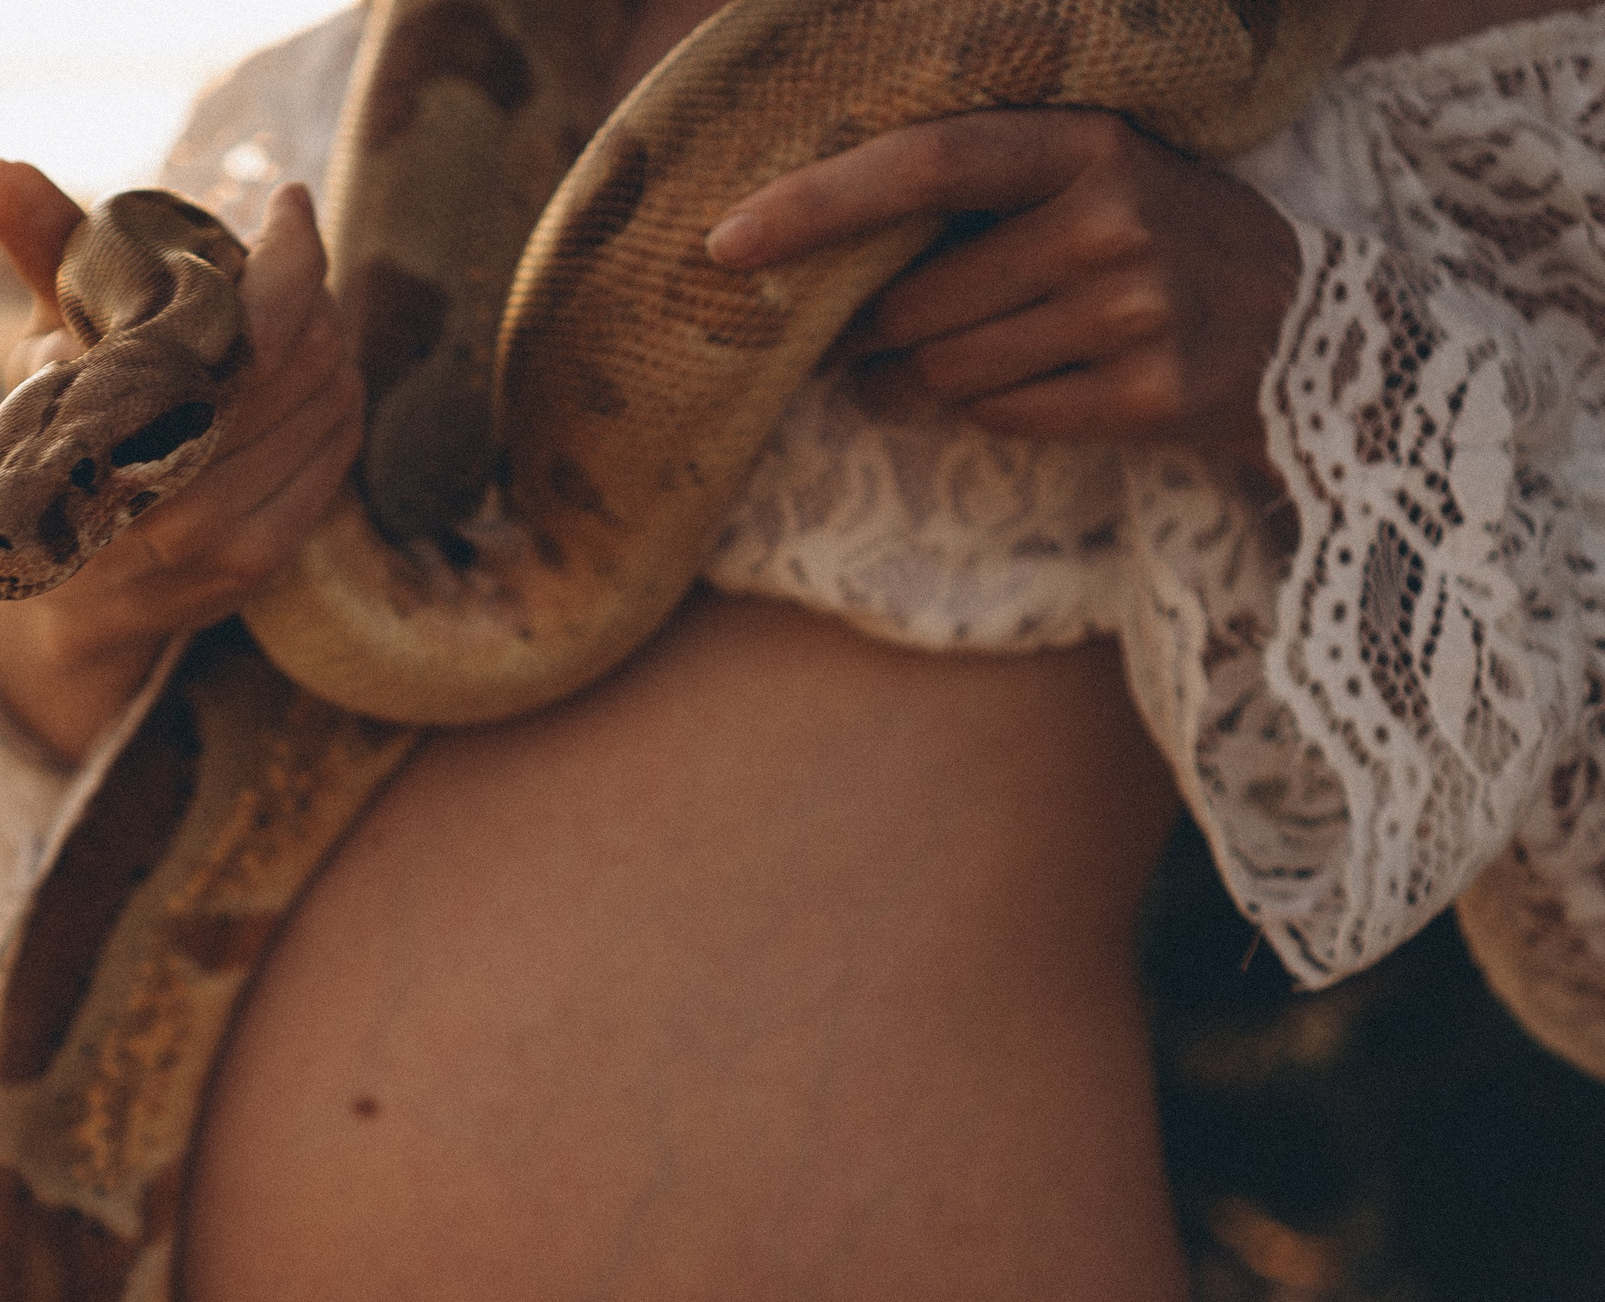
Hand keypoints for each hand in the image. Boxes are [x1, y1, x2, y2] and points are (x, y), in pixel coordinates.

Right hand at [0, 161, 364, 762]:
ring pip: (331, 399)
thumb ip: (43, 255)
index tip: (289, 203)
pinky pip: (336, 450)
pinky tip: (307, 380)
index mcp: (117, 423)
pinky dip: (334, 401)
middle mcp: (175, 489)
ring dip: (327, 343)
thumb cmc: (55, 446)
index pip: (248, 321)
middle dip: (307, 294)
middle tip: (286, 264)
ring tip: (293, 319)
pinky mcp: (264, 559)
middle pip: (303, 353)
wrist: (66, 598)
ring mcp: (226, 535)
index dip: (289, 252)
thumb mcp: (42, 350)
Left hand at [704, 110, 1298, 465]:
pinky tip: (1035, 387)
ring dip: (922, 382)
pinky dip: (992, 412)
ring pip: (948, 372)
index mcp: (1087, 144)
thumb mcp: (1090, 181)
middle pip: (917, 305)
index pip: (922, 161)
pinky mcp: (1148, 394)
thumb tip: (818, 264)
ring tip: (953, 365)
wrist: (1315, 332)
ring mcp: (1136, 310)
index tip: (726, 242)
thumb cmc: (1161, 246)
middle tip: (867, 341)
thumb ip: (978, 196)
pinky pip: (1002, 417)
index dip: (816, 204)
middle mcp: (1112, 219)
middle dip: (875, 335)